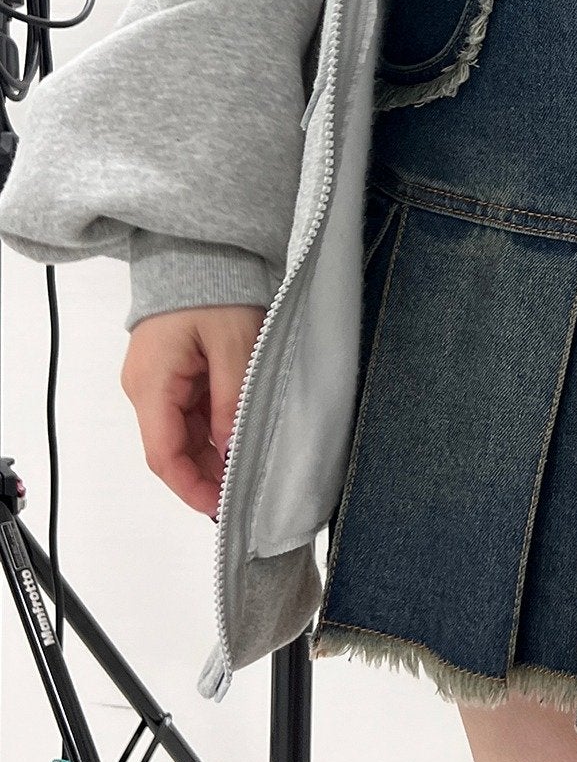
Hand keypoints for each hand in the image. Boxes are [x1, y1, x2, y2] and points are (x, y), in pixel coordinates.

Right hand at [120, 305, 267, 519]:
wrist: (201, 253)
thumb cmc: (216, 290)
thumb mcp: (235, 347)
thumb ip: (233, 402)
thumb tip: (233, 452)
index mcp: (152, 385)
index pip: (163, 455)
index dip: (191, 488)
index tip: (222, 509)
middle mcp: (145, 390)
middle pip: (171, 450)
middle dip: (205, 479)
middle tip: (244, 499)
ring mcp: (157, 384)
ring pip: (181, 437)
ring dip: (211, 459)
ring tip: (245, 479)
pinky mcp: (173, 377)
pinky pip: (189, 417)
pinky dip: (212, 436)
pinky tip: (237, 447)